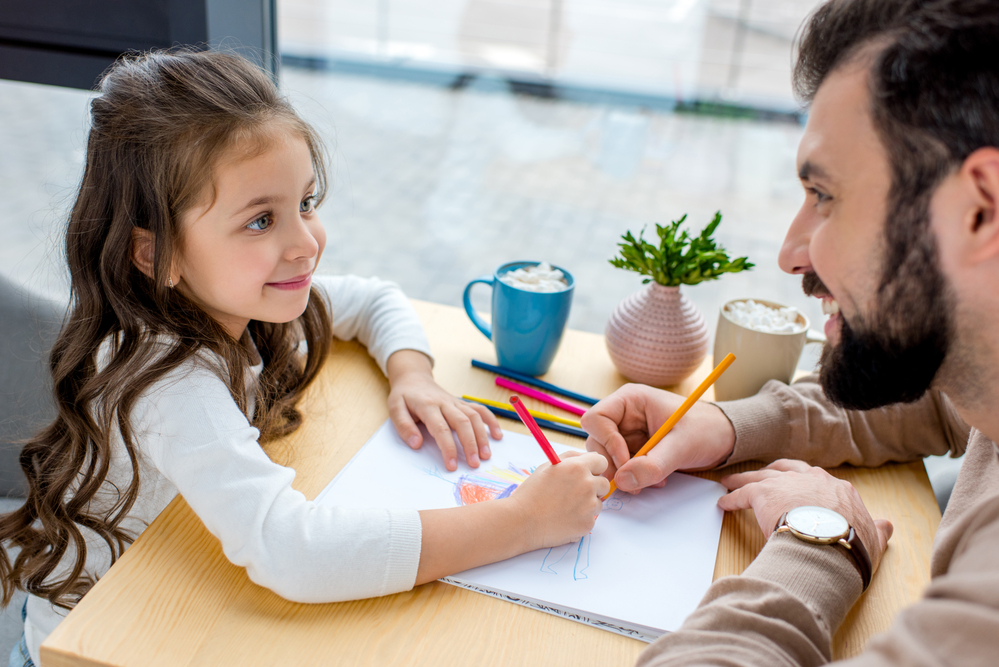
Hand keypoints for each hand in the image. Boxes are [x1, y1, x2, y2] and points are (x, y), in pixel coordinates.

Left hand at [386, 350, 501, 470]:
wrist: (414, 378)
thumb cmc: (404, 396)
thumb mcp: (395, 408)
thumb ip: (404, 426)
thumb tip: (416, 444)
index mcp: (427, 406)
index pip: (440, 428)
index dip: (448, 447)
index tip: (452, 465)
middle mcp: (445, 403)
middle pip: (462, 423)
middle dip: (470, 444)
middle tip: (475, 464)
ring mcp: (455, 402)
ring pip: (474, 417)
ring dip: (482, 436)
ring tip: (486, 455)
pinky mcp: (462, 403)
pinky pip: (480, 409)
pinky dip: (491, 421)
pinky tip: (497, 435)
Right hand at [510, 451, 609, 549]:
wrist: (522, 521)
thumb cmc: (532, 492)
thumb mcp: (548, 466)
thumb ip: (571, 458)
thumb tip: (590, 457)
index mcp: (578, 467)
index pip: (602, 462)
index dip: (594, 468)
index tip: (587, 473)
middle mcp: (588, 484)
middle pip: (604, 483)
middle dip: (593, 487)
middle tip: (574, 493)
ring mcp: (590, 506)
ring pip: (598, 502)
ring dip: (587, 504)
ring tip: (565, 507)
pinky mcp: (588, 524)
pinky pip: (591, 518)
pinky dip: (581, 519)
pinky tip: (564, 519)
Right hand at [581, 384, 735, 492]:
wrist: (723, 438)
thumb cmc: (706, 429)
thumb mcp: (682, 445)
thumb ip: (654, 463)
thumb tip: (623, 480)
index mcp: (630, 400)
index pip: (596, 418)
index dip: (606, 442)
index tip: (626, 462)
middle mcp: (623, 415)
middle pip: (596, 441)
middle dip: (613, 464)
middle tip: (633, 482)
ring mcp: (626, 433)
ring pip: (606, 458)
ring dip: (624, 475)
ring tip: (651, 480)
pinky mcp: (633, 450)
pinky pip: (621, 467)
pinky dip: (633, 478)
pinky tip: (655, 479)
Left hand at [719, 459, 892, 572]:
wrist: (831, 544)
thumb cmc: (852, 545)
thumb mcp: (873, 537)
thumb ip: (877, 529)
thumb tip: (886, 525)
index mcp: (837, 489)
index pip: (817, 480)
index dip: (805, 484)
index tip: (798, 487)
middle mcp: (811, 479)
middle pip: (786, 469)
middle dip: (773, 472)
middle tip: (763, 475)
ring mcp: (786, 484)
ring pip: (760, 477)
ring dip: (744, 480)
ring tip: (731, 483)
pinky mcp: (763, 494)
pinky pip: (743, 494)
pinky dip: (732, 497)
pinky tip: (724, 503)